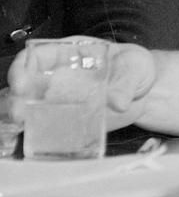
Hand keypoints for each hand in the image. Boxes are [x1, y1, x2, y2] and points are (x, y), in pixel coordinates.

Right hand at [7, 37, 156, 131]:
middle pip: (24, 85)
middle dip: (15, 98)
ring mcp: (58, 99)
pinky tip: (30, 142)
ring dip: (18, 117)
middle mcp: (57, 76)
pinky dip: (34, 134)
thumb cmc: (135, 68)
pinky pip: (42, 126)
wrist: (146, 91)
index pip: (37, 56)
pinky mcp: (64, 119)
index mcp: (70, 54)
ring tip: (21, 127)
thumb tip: (119, 102)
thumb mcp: (136, 68)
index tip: (21, 83)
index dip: (22, 68)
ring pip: (26, 106)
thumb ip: (126, 83)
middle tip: (18, 114)